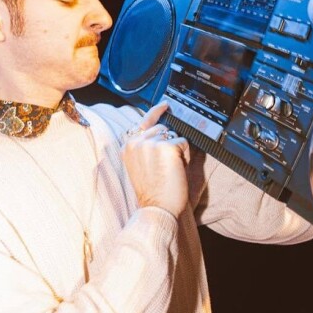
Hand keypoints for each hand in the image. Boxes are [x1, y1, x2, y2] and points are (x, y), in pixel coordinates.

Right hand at [122, 102, 190, 216]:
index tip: (166, 104)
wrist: (157, 208)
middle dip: (168, 143)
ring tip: (169, 169)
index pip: (142, 122)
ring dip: (177, 150)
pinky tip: (176, 169)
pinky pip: (183, 143)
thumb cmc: (152, 193)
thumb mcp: (140, 166)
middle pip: (162, 129)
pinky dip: (185, 155)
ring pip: (173, 136)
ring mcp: (151, 143)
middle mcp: (136, 142)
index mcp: (127, 147)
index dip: (156, 113)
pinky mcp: (166, 147)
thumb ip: (144, 148)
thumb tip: (160, 131)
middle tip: (166, 166)